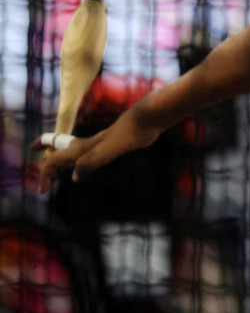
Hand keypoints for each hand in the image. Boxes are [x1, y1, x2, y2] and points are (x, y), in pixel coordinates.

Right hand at [34, 110, 161, 192]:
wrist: (145, 120)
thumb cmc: (127, 134)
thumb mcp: (107, 151)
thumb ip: (91, 162)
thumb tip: (75, 177)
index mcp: (81, 148)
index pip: (54, 161)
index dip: (46, 175)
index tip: (42, 191)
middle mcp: (86, 145)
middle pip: (58, 152)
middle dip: (47, 161)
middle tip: (41, 172)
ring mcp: (98, 145)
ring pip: (72, 153)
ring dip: (62, 162)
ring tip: (57, 171)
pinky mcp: (110, 146)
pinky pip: (88, 156)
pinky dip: (80, 163)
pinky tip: (87, 167)